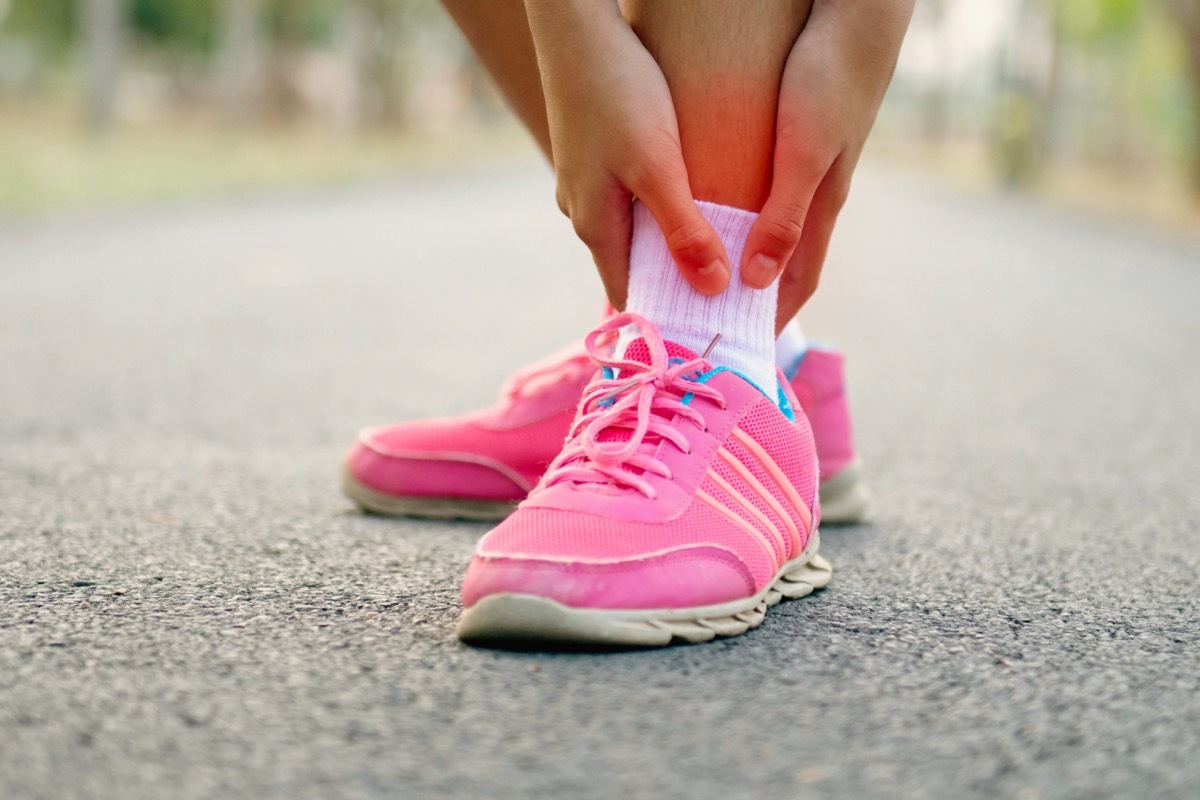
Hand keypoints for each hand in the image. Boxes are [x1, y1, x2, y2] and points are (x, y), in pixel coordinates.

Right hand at [524, 1, 729, 308]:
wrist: (576, 29)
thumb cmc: (617, 93)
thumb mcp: (657, 167)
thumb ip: (684, 230)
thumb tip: (713, 288)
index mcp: (595, 226)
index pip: (631, 296)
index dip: (668, 319)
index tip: (710, 333)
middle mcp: (584, 211)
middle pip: (634, 266)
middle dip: (674, 284)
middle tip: (726, 300)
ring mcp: (586, 183)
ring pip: (633, 231)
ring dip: (670, 245)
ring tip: (718, 255)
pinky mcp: (596, 156)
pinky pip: (632, 200)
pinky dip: (661, 212)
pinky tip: (691, 202)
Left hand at [739, 1, 914, 330]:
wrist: (857, 24)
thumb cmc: (829, 84)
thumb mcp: (803, 155)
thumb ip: (783, 217)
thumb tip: (755, 280)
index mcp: (821, 209)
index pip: (797, 283)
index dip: (771, 320)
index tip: (740, 351)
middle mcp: (816, 197)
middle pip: (782, 266)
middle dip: (754, 301)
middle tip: (715, 325)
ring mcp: (808, 172)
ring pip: (773, 234)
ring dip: (747, 263)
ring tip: (708, 284)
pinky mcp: (796, 145)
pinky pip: (767, 199)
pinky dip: (744, 223)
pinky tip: (720, 219)